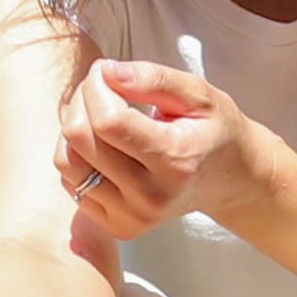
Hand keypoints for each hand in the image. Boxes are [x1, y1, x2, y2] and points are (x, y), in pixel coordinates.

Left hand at [54, 58, 264, 246]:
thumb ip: (153, 79)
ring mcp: (132, 217)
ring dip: (73, 126)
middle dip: (82, 99)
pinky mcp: (117, 226)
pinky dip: (77, 154)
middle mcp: (152, 196)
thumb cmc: (213, 131)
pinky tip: (103, 143)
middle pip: (81, 139)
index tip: (106, 69)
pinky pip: (70, 182)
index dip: (96, 86)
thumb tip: (107, 72)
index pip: (109, 121)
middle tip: (102, 85)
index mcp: (177, 160)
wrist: (230, 181)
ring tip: (99, 112)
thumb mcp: (199, 94)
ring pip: (67, 161)